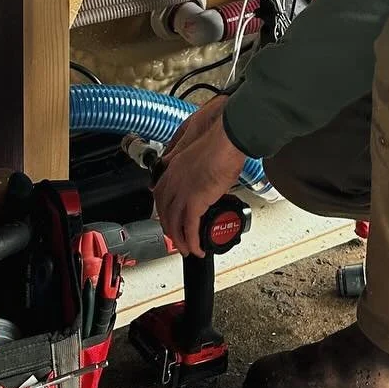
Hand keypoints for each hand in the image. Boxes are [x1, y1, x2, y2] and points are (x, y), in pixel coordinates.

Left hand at [154, 96, 246, 256]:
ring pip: (174, 222)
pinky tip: (196, 248)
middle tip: (176, 237)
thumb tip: (205, 181)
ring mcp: (182, 190)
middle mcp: (174, 179)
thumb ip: (197, 169)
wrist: (228, 139)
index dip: (163, 210)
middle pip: (164, 211)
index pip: (160, 194)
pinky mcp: (195, 200)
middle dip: (169, 227)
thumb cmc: (221, 142)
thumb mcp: (202, 155)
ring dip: (179, 239)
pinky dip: (191, 241)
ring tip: (186, 248)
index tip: (168, 218)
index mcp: (174, 167)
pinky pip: (189, 227)